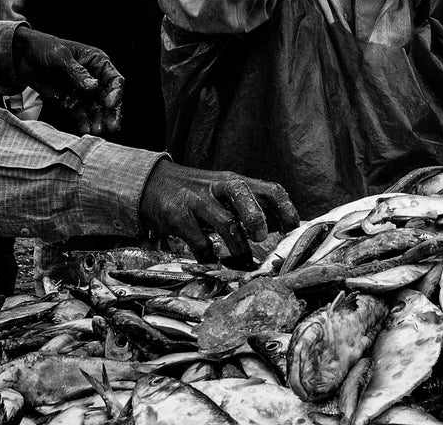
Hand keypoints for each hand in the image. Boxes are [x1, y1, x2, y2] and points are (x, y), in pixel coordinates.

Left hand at [12, 27, 123, 135]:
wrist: (23, 57)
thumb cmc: (45, 48)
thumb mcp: (61, 55)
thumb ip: (76, 71)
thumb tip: (93, 86)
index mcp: (98, 63)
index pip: (114, 80)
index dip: (115, 93)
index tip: (109, 104)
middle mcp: (94, 79)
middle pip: (109, 98)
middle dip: (111, 113)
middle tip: (112, 126)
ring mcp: (83, 93)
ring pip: (97, 110)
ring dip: (99, 121)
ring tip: (97, 131)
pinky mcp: (71, 103)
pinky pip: (81, 115)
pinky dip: (85, 123)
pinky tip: (85, 130)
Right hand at [138, 161, 300, 261]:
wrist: (152, 184)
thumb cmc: (197, 193)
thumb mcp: (224, 192)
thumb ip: (248, 205)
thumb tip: (280, 226)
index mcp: (235, 181)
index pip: (268, 189)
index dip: (284, 208)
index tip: (291, 229)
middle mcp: (217, 187)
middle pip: (241, 193)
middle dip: (256, 217)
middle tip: (260, 237)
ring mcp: (196, 200)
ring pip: (223, 221)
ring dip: (238, 247)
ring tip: (243, 262)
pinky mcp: (176, 216)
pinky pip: (198, 240)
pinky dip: (208, 256)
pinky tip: (212, 261)